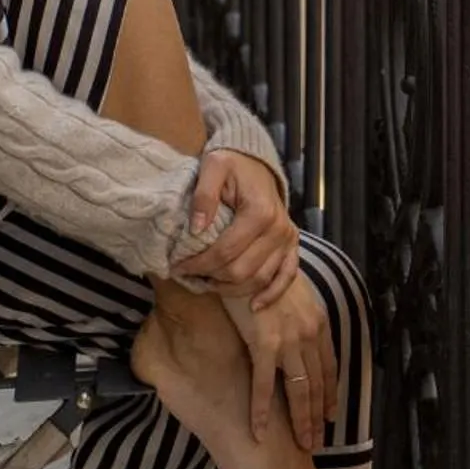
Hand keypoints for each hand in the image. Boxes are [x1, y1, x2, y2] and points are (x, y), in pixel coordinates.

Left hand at [173, 149, 299, 311]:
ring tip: (208, 283)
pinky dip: (271, 294)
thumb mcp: (213, 166)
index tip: (177, 267)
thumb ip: (204, 195)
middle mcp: (278, 228)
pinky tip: (254, 306)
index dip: (199, 264)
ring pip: (259, 279)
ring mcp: (287, 239)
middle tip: (189, 275)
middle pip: (241, 271)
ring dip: (231, 289)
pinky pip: (286, 277)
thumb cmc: (232, 163)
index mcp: (260, 211)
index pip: (225, 251)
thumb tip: (196, 229)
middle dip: (211, 278)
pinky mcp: (291, 245)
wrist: (256, 162)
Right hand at [225, 274, 338, 451]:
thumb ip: (300, 317)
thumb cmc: (266, 271)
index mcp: (317, 322)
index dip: (331, 394)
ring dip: (302, 422)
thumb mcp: (293, 292)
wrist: (249, 253)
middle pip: (318, 385)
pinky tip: (260, 432)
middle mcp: (309, 333)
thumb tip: (297, 337)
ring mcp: (288, 340)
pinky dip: (262, 412)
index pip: (330, 367)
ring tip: (302, 444)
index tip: (331, 416)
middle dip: (318, 417)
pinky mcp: (264, 343)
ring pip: (300, 391)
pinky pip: (265, 386)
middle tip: (316, 443)